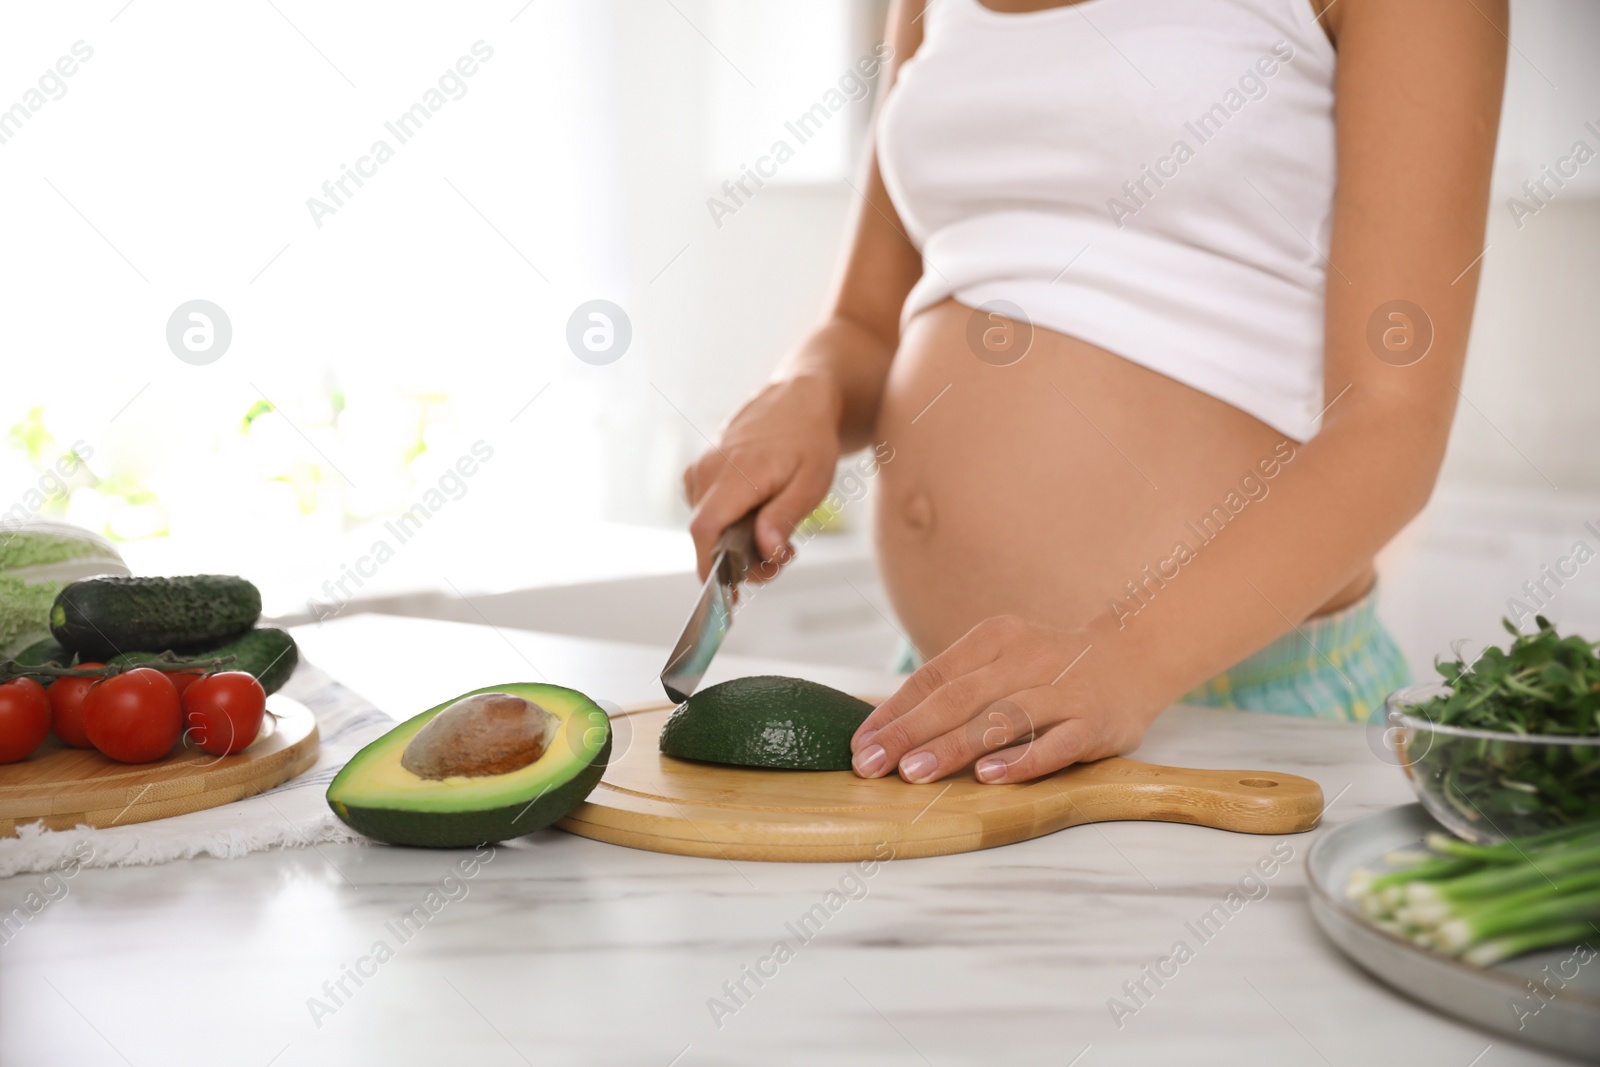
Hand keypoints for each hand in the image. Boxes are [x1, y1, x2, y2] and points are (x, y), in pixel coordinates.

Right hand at [683, 374, 841, 581]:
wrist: (798, 400)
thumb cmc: (809, 439)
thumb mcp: (811, 482)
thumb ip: (784, 517)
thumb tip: (764, 551)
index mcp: (737, 473)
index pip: (705, 528)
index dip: (710, 567)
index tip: (728, 593)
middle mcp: (709, 471)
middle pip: (708, 536)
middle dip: (741, 561)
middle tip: (783, 558)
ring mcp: (701, 470)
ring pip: (708, 527)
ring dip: (738, 544)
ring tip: (778, 536)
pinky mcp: (700, 473)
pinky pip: (707, 513)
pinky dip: (730, 526)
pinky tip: (759, 520)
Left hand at [850, 615, 1151, 783]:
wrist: (1136, 657)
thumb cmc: (1049, 670)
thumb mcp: (1002, 662)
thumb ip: (956, 689)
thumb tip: (888, 731)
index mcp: (996, 637)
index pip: (934, 676)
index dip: (894, 711)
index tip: (860, 744)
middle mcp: (1028, 658)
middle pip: (959, 697)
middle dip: (910, 733)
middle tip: (872, 765)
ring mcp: (1064, 690)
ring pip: (1001, 718)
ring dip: (954, 747)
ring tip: (915, 774)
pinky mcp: (1095, 723)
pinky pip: (1054, 743)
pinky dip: (1020, 760)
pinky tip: (988, 778)